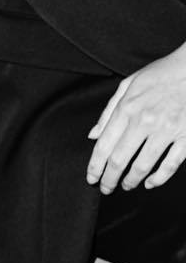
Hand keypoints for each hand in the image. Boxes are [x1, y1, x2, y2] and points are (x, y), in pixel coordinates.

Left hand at [88, 41, 185, 194]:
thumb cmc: (162, 73)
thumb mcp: (129, 84)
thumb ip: (109, 111)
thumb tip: (93, 135)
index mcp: (127, 109)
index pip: (104, 146)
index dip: (95, 167)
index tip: (91, 178)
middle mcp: (144, 121)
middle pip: (119, 160)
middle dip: (109, 179)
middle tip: (106, 188)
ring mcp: (167, 130)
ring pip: (143, 166)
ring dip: (131, 181)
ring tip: (126, 186)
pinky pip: (171, 164)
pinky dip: (159, 178)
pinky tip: (150, 183)